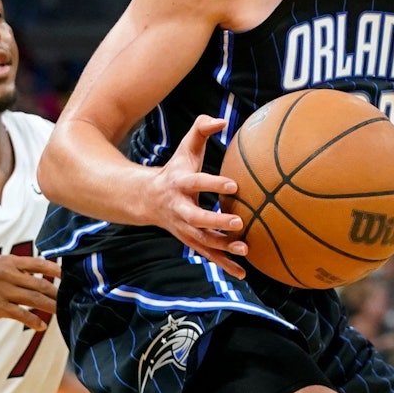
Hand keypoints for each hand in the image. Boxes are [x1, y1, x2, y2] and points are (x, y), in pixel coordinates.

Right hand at [0, 254, 60, 329]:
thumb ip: (12, 268)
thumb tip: (31, 274)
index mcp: (8, 261)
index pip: (37, 263)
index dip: (54, 269)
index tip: (66, 275)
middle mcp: (8, 274)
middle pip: (40, 283)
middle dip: (56, 292)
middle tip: (68, 297)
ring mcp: (4, 291)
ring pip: (35, 299)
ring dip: (50, 307)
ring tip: (61, 312)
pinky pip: (22, 315)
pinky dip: (34, 321)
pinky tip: (41, 326)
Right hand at [147, 114, 247, 278]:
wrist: (148, 199)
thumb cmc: (176, 169)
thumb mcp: (185, 148)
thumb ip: (201, 129)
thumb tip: (222, 120)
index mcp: (180, 183)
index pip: (197, 182)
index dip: (213, 184)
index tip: (234, 185)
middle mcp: (180, 208)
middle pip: (196, 217)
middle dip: (216, 221)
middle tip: (238, 220)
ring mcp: (184, 227)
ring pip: (202, 240)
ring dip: (223, 247)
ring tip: (245, 248)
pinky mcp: (191, 241)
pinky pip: (208, 255)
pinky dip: (224, 265)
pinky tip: (242, 273)